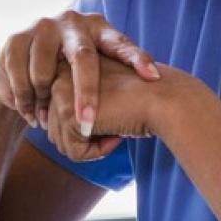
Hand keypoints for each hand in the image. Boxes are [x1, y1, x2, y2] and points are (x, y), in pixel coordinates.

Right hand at [0, 11, 159, 135]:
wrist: (24, 62)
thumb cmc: (71, 68)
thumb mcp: (98, 66)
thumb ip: (120, 72)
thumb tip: (156, 84)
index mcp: (98, 27)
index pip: (120, 43)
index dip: (137, 58)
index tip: (152, 76)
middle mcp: (71, 22)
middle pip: (82, 58)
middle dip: (85, 93)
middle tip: (87, 123)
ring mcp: (42, 27)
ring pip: (44, 71)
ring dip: (45, 101)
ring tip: (45, 121)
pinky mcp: (15, 39)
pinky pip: (18, 74)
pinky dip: (23, 98)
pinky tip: (28, 113)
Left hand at [44, 55, 188, 160]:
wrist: (164, 96)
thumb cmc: (145, 96)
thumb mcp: (106, 94)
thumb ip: (81, 104)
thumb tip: (55, 130)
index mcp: (68, 67)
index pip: (59, 113)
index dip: (86, 125)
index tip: (112, 115)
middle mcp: (59, 76)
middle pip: (56, 129)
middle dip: (85, 139)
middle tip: (116, 127)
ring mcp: (61, 94)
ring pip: (62, 142)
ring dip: (91, 147)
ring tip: (116, 131)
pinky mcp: (69, 114)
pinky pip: (74, 152)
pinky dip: (96, 153)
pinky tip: (116, 136)